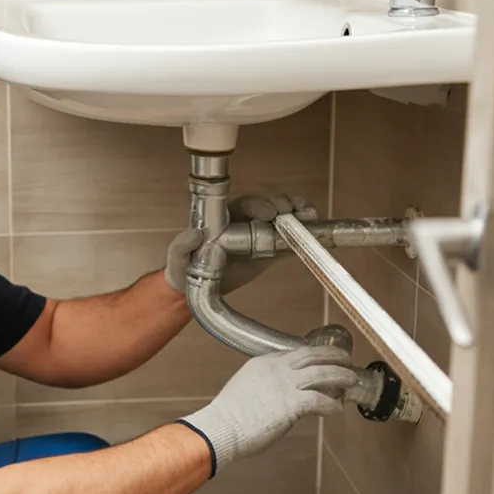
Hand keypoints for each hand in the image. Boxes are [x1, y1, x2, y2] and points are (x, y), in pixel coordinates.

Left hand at [162, 192, 317, 294]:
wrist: (195, 289)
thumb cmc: (184, 269)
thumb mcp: (178, 259)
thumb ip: (181, 246)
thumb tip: (193, 234)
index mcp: (225, 216)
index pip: (246, 204)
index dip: (260, 205)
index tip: (269, 214)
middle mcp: (246, 220)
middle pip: (270, 204)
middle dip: (283, 205)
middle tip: (290, 214)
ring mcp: (261, 234)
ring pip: (284, 217)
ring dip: (299, 213)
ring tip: (310, 217)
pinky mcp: (271, 251)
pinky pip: (291, 239)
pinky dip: (304, 234)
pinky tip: (315, 232)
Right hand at [177, 346, 356, 476]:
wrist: (221, 427)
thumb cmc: (229, 416)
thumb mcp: (244, 389)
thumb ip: (263, 387)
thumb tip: (278, 397)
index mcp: (262, 363)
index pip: (294, 353)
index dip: (313, 354)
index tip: (323, 358)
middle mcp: (276, 369)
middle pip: (312, 355)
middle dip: (332, 355)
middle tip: (345, 358)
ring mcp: (285, 384)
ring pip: (322, 373)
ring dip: (341, 375)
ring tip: (351, 379)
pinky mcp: (291, 403)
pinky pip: (321, 400)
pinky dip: (332, 405)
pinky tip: (337, 410)